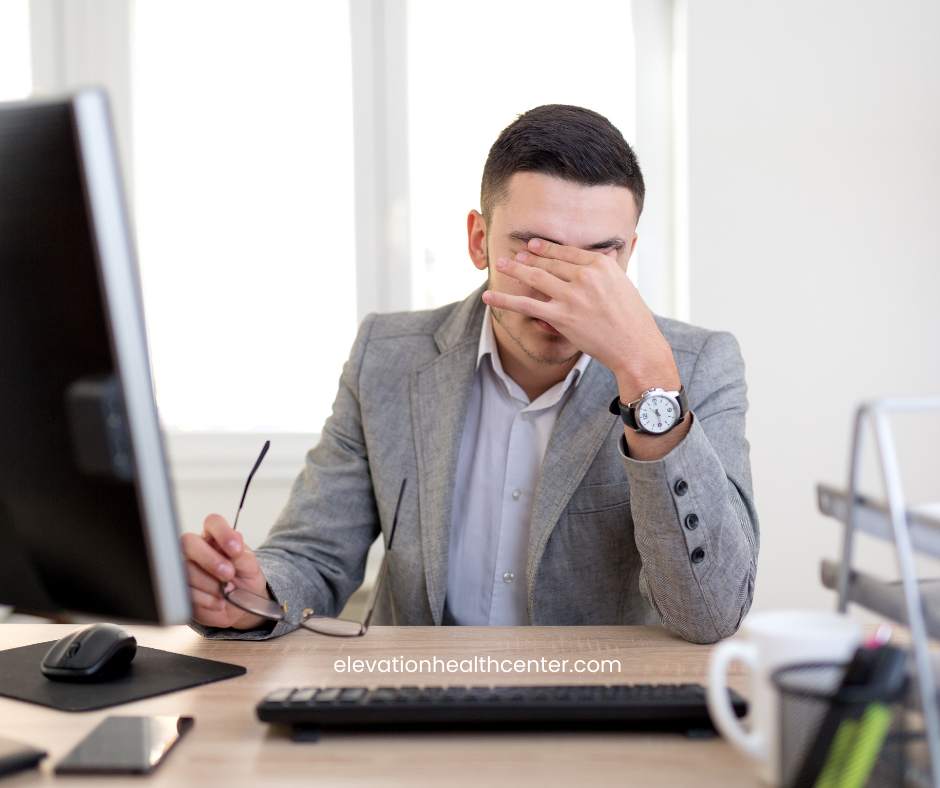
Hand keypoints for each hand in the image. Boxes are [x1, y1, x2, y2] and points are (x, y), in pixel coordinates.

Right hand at [180, 514, 270, 629]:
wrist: (242, 606)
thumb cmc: (244, 579)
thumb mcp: (249, 566)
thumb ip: (242, 554)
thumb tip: (235, 539)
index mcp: (215, 538)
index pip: (213, 522)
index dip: (222, 532)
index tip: (236, 550)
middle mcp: (198, 550)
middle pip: (189, 542)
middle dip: (210, 560)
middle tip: (228, 574)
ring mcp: (187, 569)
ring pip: (186, 570)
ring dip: (210, 584)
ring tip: (227, 591)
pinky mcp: (182, 590)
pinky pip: (186, 592)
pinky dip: (206, 599)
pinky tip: (219, 602)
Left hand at [483, 237, 679, 399]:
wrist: (636, 347)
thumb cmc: (633, 320)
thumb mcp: (625, 284)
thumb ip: (610, 267)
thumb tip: (607, 251)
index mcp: (601, 265)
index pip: (567, 252)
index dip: (547, 248)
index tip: (533, 245)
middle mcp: (586, 276)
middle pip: (549, 263)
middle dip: (528, 258)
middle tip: (514, 256)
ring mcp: (572, 296)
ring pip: (535, 278)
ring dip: (515, 270)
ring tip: (501, 265)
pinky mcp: (562, 317)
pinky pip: (526, 306)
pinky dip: (505, 300)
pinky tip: (489, 296)